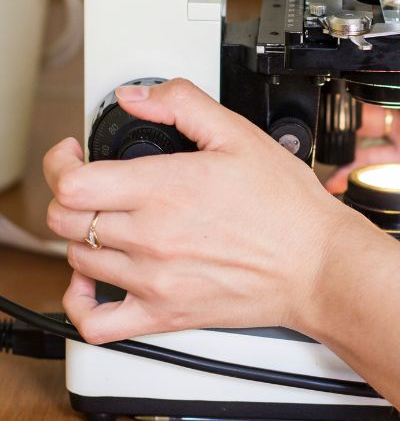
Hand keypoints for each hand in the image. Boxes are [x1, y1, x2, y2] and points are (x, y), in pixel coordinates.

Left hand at [44, 79, 358, 343]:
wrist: (316, 263)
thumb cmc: (286, 206)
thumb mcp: (239, 135)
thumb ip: (181, 104)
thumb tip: (137, 97)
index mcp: (165, 189)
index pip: (73, 182)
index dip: (62, 162)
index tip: (74, 155)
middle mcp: (152, 238)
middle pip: (66, 219)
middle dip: (71, 193)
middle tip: (92, 184)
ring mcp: (154, 281)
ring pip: (77, 259)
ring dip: (84, 235)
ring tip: (109, 222)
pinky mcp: (166, 314)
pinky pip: (96, 323)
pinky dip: (79, 304)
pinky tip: (91, 285)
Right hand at [327, 83, 399, 236]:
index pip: (397, 90)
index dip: (369, 96)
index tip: (350, 110)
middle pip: (374, 125)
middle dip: (349, 133)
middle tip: (335, 147)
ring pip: (377, 160)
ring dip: (355, 169)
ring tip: (338, 181)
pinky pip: (395, 190)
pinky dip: (374, 195)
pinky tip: (357, 197)